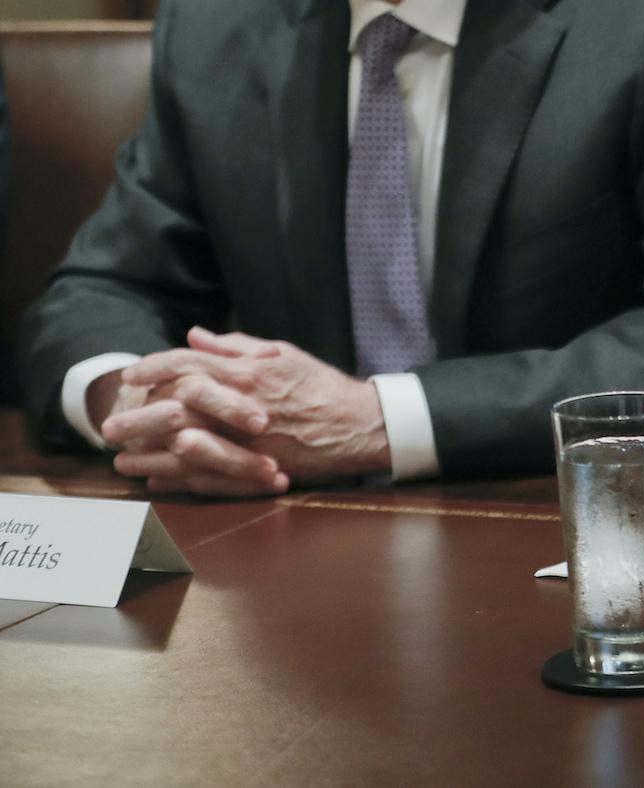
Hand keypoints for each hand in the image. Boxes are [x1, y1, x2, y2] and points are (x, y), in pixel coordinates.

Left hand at [115, 328, 391, 490]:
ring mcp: (248, 440)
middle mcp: (243, 405)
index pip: (189, 365)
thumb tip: (195, 336)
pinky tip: (156, 479)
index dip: (155, 367)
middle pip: (176, 409)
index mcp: (249, 372)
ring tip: (122, 459)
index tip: (132, 374)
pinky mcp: (256, 467)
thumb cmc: (322, 386)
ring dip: (148, 454)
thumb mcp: (282, 353)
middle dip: (138, 416)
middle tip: (110, 425)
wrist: (360, 425)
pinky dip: (177, 479)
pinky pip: (207, 476)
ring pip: (184, 447)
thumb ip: (236, 346)